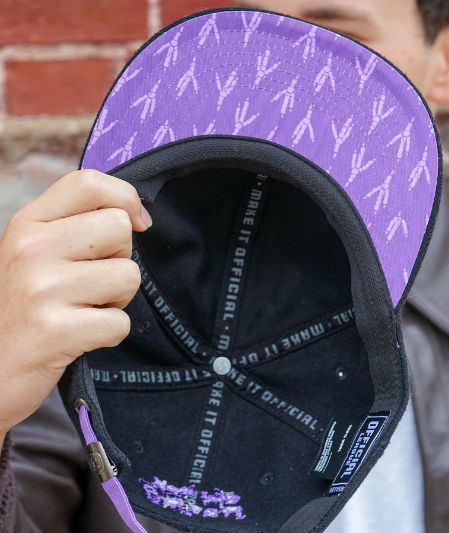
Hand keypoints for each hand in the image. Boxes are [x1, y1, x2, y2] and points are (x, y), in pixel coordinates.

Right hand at [0, 169, 150, 441]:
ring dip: (116, 300)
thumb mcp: (35, 254)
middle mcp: (30, 248)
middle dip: (119, 259)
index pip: (89, 182)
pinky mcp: (55, 330)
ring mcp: (41, 288)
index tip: (138, 224)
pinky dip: (109, 334)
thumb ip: (76, 226)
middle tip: (90, 283)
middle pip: (119, 228)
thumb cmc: (24, 307)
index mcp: (27, 223)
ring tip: (82, 309)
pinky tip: (79, 336)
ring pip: (128, 276)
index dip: (126, 198)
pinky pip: (120, 323)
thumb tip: (138, 217)